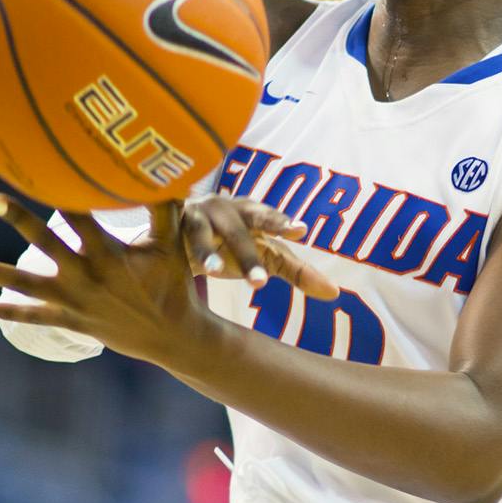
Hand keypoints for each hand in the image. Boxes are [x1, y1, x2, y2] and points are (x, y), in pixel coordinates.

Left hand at [0, 194, 337, 363]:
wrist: (173, 337)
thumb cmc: (173, 286)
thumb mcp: (171, 246)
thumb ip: (165, 209)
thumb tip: (169, 172)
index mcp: (108, 254)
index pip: (80, 216)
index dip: (62, 193)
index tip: (43, 169)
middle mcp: (86, 276)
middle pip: (46, 243)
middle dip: (19, 220)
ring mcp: (76, 301)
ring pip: (26, 284)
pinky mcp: (73, 321)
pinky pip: (37, 317)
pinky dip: (12, 312)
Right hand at [179, 195, 339, 298]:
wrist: (181, 236)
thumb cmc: (230, 244)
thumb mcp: (263, 256)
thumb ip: (296, 272)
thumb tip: (335, 293)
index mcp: (251, 214)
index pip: (269, 219)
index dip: (282, 222)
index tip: (300, 229)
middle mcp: (224, 209)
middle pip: (239, 228)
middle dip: (247, 253)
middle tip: (259, 281)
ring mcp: (194, 214)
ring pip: (202, 232)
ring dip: (206, 251)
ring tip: (211, 272)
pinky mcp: (167, 224)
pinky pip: (168, 232)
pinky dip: (169, 238)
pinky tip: (166, 255)